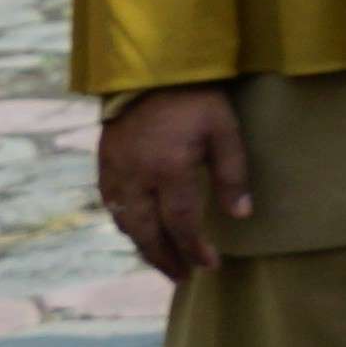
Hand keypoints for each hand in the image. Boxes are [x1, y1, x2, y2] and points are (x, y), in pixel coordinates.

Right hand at [94, 87, 250, 278]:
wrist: (150, 69)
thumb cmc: (196, 98)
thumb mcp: (225, 130)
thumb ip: (232, 174)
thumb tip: (241, 215)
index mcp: (169, 170)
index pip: (182, 223)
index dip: (195, 249)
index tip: (210, 265)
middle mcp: (136, 177)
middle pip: (147, 232)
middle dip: (165, 258)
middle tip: (182, 277)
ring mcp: (116, 171)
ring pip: (126, 223)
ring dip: (144, 246)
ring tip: (164, 261)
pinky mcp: (104, 163)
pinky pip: (112, 205)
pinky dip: (127, 224)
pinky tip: (139, 231)